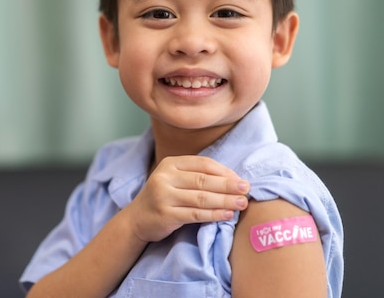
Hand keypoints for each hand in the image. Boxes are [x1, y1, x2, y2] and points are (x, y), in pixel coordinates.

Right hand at [124, 155, 249, 242]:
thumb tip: (233, 179)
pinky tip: (227, 215)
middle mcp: (165, 177)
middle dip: (228, 185)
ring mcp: (164, 196)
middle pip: (204, 180)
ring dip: (225, 201)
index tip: (240, 179)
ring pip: (202, 198)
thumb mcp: (174, 180)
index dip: (224, 171)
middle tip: (246, 189)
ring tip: (242, 203)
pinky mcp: (166, 214)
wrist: (136, 219)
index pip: (203, 164)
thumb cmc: (163, 198)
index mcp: (170, 163)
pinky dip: (214, 214)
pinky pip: (196, 214)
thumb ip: (197, 176)